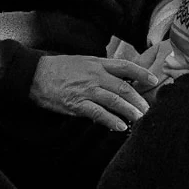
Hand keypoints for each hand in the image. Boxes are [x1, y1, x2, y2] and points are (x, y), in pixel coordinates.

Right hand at [29, 55, 158, 131]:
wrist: (34, 75)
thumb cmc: (59, 68)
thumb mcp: (83, 62)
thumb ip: (102, 69)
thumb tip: (120, 78)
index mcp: (97, 64)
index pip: (125, 66)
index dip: (142, 73)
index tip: (154, 80)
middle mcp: (95, 75)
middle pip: (124, 87)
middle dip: (139, 100)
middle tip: (148, 109)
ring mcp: (86, 90)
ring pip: (114, 101)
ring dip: (130, 111)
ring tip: (139, 118)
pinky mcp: (76, 104)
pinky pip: (98, 113)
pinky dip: (111, 120)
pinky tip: (121, 126)